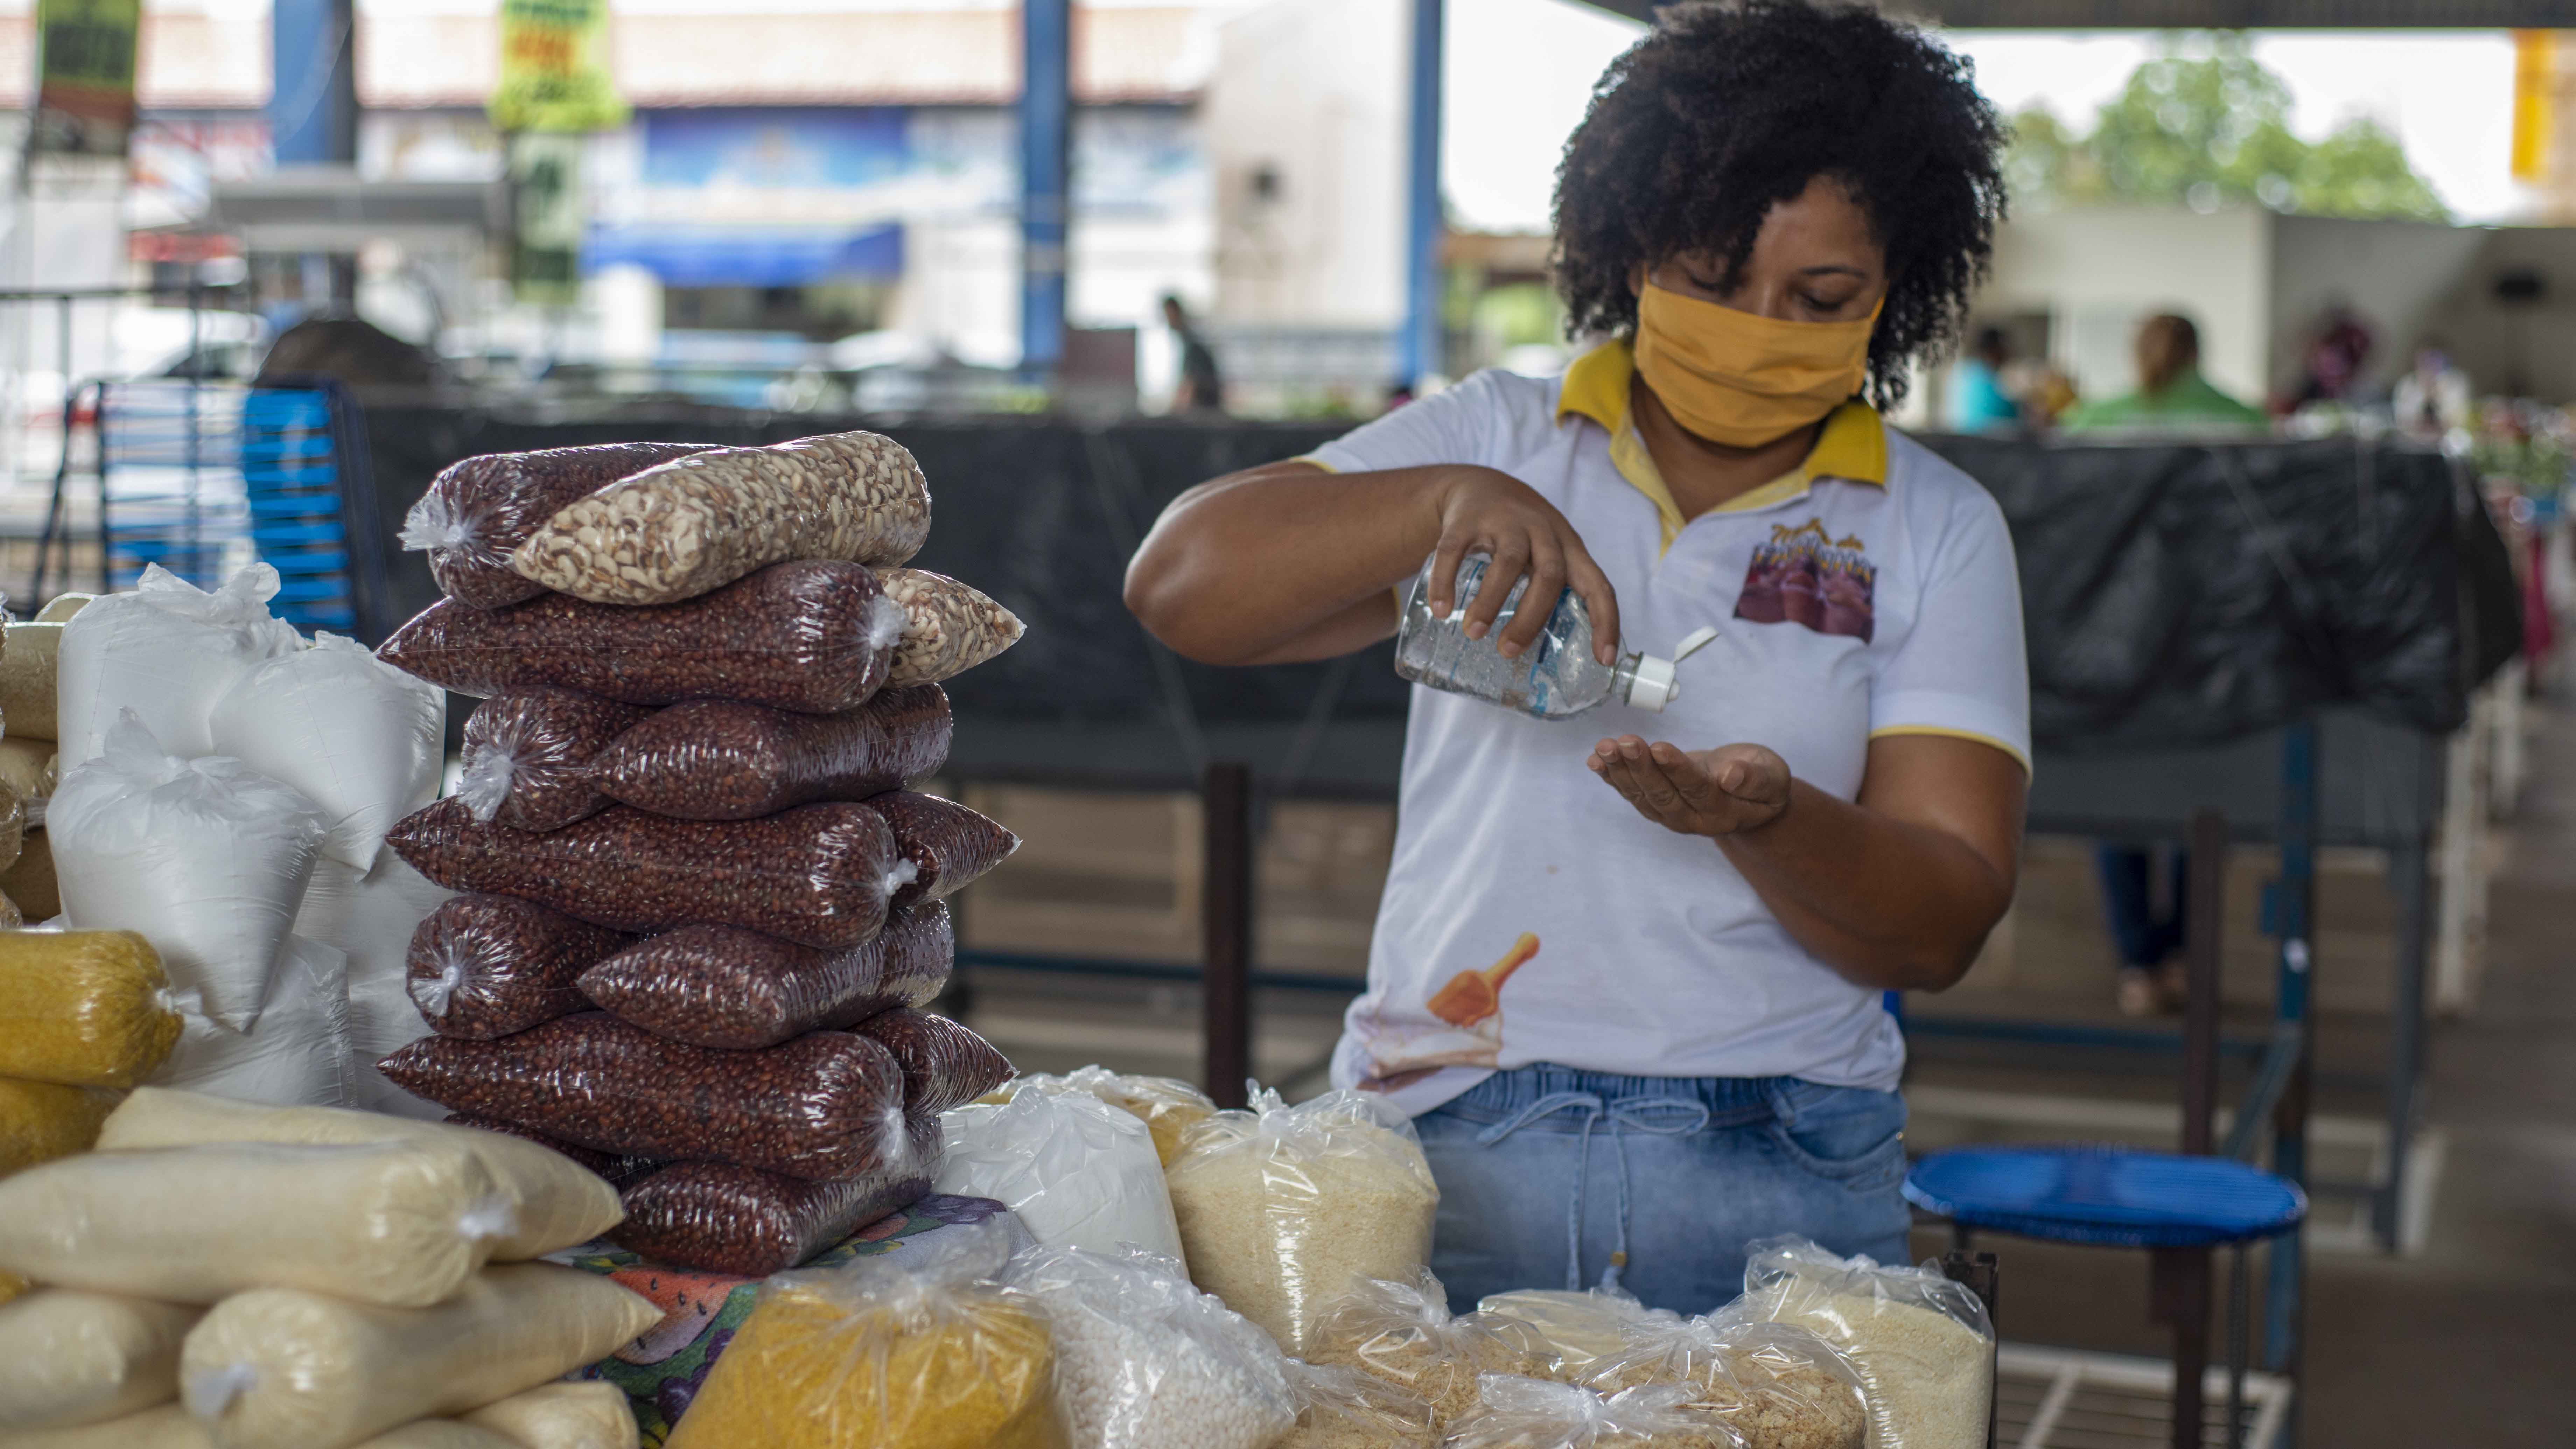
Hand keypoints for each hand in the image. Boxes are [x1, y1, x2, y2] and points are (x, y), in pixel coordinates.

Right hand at [1422, 467, 1620, 662]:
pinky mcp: (1466, 519)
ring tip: (1474, 634)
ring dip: (1490, 601)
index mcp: (1568, 548)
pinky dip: (1446, 581)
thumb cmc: (1521, 535)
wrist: (1480, 485)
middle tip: (1507, 651)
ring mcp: (1505, 521)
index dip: (1605, 622)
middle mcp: (1542, 531)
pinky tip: (1442, 609)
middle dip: (1531, 618)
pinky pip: (1455, 550)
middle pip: (1550, 575)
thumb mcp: (1547, 553)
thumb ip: (1551, 593)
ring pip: (1508, 561)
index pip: (1598, 586)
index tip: (1603, 660)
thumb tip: (1541, 660)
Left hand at [1587, 737, 1790, 837]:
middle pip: (1662, 794)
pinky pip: (1632, 793)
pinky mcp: (1656, 806)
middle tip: (1625, 742)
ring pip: (1642, 795)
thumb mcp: (1772, 777)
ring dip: (1621, 770)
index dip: (1676, 769)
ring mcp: (1671, 815)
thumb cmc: (1763, 780)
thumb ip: (1756, 779)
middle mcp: (1693, 819)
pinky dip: (1612, 776)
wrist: (1748, 797)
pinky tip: (1595, 761)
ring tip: (1605, 746)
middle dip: (1641, 767)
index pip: (1696, 789)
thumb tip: (1731, 776)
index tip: (1658, 747)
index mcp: (1723, 812)